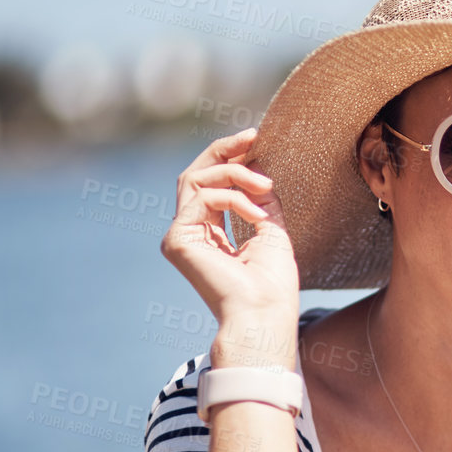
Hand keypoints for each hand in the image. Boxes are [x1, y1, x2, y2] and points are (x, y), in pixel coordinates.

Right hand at [159, 129, 300, 364]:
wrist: (265, 313)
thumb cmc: (273, 283)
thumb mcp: (271, 228)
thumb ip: (260, 199)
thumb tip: (258, 165)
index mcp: (209, 232)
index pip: (211, 183)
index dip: (229, 156)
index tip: (255, 138)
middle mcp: (190, 232)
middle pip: (195, 174)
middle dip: (224, 151)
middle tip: (253, 137)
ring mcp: (180, 235)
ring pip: (197, 178)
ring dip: (236, 173)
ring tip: (265, 186)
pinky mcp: (177, 239)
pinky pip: (204, 198)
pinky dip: (235, 199)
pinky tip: (258, 215)